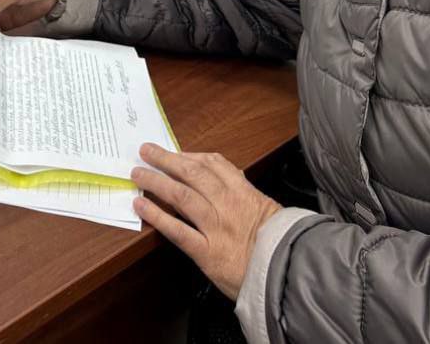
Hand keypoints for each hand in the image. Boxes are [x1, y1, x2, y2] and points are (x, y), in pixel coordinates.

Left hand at [131, 143, 280, 299]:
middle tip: (146, 151)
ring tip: (138, 174)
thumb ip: (246, 194)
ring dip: (155, 181)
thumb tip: (226, 179)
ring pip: (181, 195)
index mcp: (245, 192)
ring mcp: (216, 227)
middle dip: (166, 160)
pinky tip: (141, 206)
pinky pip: (177, 230)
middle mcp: (228, 205)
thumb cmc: (281, 246)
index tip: (175, 152)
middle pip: (192, 174)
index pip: (213, 164)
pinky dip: (156, 216)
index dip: (189, 156)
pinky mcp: (207, 253)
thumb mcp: (268, 210)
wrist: (291, 278)